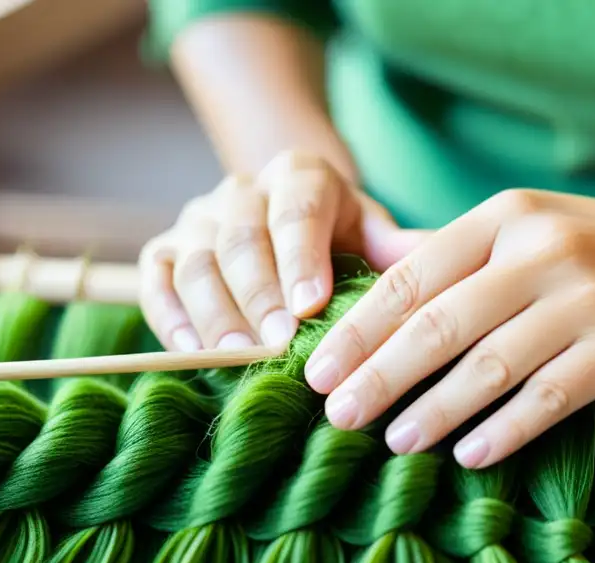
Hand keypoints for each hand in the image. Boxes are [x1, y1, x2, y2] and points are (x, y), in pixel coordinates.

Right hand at [139, 151, 414, 351]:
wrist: (290, 212)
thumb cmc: (342, 236)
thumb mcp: (373, 233)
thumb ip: (398, 250)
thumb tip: (439, 266)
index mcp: (300, 176)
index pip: (297, 210)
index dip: (301, 258)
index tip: (311, 307)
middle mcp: (242, 191)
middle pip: (241, 238)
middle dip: (258, 293)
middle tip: (276, 342)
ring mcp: (198, 221)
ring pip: (194, 261)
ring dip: (214, 311)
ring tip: (235, 355)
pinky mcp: (165, 251)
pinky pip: (155, 280)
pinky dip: (168, 316)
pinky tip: (192, 350)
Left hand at [304, 186, 594, 467]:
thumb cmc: (592, 246)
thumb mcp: (522, 227)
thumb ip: (449, 252)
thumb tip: (366, 273)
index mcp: (504, 218)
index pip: (412, 277)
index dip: (358, 329)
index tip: (316, 370)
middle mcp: (541, 252)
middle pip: (441, 324)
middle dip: (380, 375)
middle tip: (337, 415)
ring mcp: (585, 301)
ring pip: (491, 366)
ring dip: (436, 411)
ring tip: (394, 443)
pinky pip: (550, 397)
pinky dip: (506, 430)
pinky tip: (470, 456)